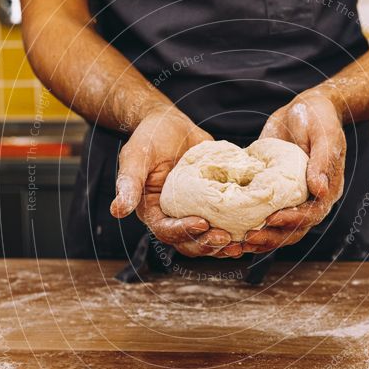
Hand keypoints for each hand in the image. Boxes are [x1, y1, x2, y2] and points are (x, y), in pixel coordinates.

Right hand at [110, 107, 241, 257]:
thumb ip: (128, 182)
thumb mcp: (137, 155)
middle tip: (227, 238)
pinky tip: (252, 228)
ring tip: (242, 240)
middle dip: (208, 244)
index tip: (202, 223)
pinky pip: (223, 223)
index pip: (166, 231)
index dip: (184, 231)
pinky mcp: (211, 206)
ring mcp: (193, 213)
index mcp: (152, 210)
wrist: (172, 124)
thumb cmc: (150, 136)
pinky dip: (236, 229)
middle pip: (189, 243)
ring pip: (207, 239)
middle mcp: (172, 217)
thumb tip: (117, 210)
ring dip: (223, 245)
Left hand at [243, 91, 345, 253]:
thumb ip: (323, 159)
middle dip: (271, 237)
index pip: (312, 214)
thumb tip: (319, 189)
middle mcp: (311, 200)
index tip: (272, 219)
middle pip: (294, 230)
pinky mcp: (274, 194)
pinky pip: (263, 214)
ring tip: (238, 242)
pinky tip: (232, 229)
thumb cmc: (318, 117)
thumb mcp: (324, 133)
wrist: (304, 109)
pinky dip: (250, 225)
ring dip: (260, 238)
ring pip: (278, 229)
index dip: (293, 221)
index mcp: (327, 189)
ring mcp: (292, 199)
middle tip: (248, 238)